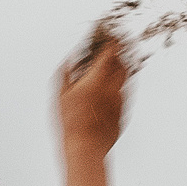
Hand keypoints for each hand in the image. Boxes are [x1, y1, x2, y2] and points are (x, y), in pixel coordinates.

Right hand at [57, 28, 128, 155]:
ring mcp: (120, 101)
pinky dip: (119, 87)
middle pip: (123, 63)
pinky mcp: (123, 113)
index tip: (111, 36)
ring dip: (121, 69)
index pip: (111, 53)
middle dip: (119, 53)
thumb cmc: (70, 123)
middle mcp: (113, 88)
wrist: (86, 149)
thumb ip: (66, 73)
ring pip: (126, 79)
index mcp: (97, 80)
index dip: (112, 41)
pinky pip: (124, 95)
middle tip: (113, 49)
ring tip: (112, 68)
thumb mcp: (60, 95)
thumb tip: (71, 59)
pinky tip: (110, 89)